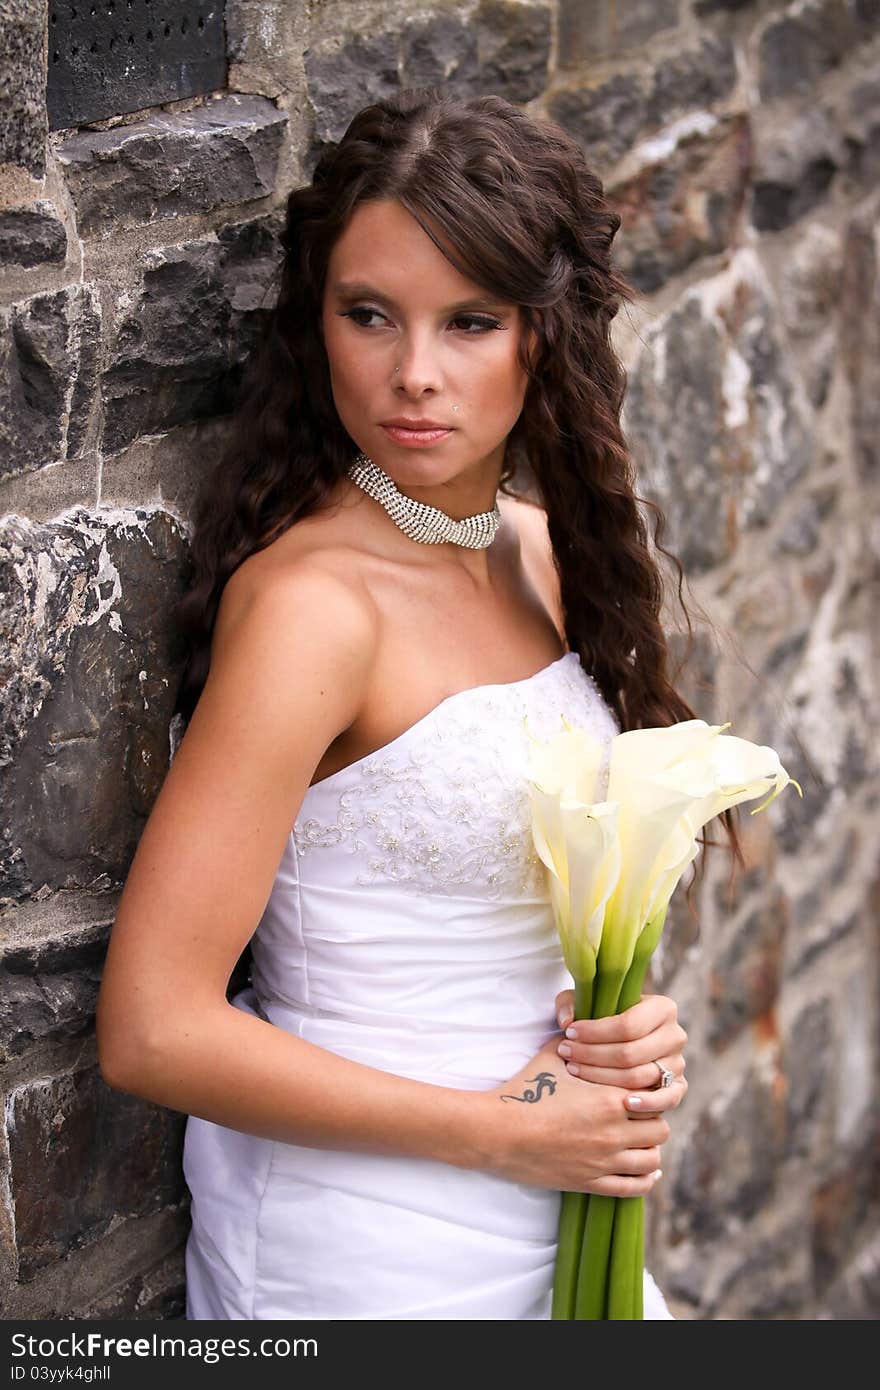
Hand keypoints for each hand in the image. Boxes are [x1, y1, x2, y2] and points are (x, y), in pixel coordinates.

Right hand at [482, 1035, 668, 1197]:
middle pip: (659, 1129)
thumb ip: (578, 1043)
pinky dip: (644, 1179)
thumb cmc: (525, 1090)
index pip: (654, 1097)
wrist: (499, 1131)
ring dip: (650, 1149)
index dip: (652, 1093)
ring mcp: (603, 1161)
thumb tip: (584, 1028)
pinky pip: (633, 1187)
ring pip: (652, 1160)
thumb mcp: (553, 1056)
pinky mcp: (591, 1183)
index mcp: (609, 1098)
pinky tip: (645, 1172)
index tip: (642, 1090)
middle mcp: (613, 1131)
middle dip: (653, 1121)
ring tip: (641, 1142)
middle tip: (642, 1116)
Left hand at [554, 987, 687, 1115]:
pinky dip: (646, 1103)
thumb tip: (566, 1021)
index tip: (569, 1033)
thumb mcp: (587, 1002)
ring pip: (639, 1077)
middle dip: (592, 1055)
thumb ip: (570, 1003)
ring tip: (575, 1070)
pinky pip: (666, 1100)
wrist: (624, 1040)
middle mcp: (675, 1035)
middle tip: (566, 1053)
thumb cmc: (604, 1018)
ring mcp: (678, 1063)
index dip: (595, 1032)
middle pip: (631, 1053)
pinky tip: (623, 1104)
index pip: (627, 1025)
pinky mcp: (677, 1088)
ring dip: (602, 1077)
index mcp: (663, 1008)